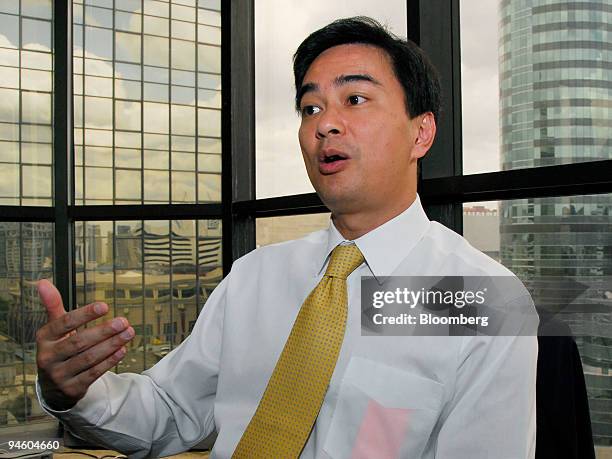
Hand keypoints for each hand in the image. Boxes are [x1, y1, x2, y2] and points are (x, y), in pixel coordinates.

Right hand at [36, 279, 134, 410]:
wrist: (53, 386)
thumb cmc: (58, 349)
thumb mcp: (53, 329)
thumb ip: (53, 306)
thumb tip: (43, 282)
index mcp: (44, 338)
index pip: (64, 323)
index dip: (85, 314)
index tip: (105, 306)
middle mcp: (48, 357)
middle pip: (78, 342)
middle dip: (103, 331)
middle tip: (123, 321)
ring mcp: (59, 374)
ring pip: (88, 358)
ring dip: (111, 345)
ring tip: (128, 333)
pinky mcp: (72, 388)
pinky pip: (94, 373)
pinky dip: (109, 361)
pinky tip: (122, 350)